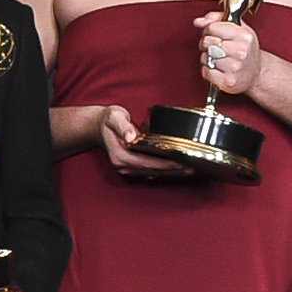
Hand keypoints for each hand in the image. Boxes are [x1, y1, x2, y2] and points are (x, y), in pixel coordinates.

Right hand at [73, 102, 188, 178]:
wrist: (98, 126)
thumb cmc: (108, 120)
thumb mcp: (114, 118)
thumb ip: (123, 126)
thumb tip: (132, 137)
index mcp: (120, 155)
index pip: (147, 163)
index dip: (166, 164)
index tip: (182, 163)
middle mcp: (124, 165)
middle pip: (153, 171)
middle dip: (174, 170)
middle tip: (193, 168)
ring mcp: (127, 167)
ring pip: (153, 173)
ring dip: (172, 172)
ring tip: (190, 170)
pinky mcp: (133, 166)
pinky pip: (151, 170)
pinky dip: (165, 169)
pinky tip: (178, 167)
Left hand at [193, 12, 262, 97]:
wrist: (256, 74)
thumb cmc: (245, 50)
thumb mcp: (238, 29)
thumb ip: (217, 19)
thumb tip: (198, 21)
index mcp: (244, 35)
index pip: (212, 27)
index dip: (208, 30)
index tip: (212, 34)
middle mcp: (241, 51)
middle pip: (207, 42)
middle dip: (206, 44)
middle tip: (214, 48)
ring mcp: (235, 67)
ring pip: (205, 57)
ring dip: (207, 58)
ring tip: (217, 59)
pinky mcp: (228, 81)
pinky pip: (206, 71)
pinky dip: (207, 70)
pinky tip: (216, 68)